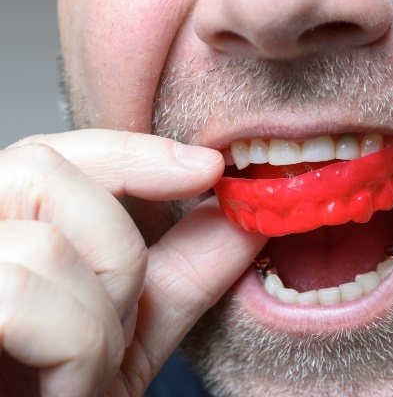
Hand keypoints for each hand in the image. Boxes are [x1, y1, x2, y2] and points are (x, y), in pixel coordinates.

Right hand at [0, 130, 266, 395]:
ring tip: (78, 377)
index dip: (133, 150)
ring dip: (95, 326)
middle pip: (42, 171)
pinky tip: (57, 392)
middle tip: (117, 324)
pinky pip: (19, 296)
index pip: (54, 152)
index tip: (209, 169)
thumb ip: (179, 274)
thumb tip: (239, 218)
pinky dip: (70, 351)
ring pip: (43, 245)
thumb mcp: (125, 337)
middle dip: (115, 254)